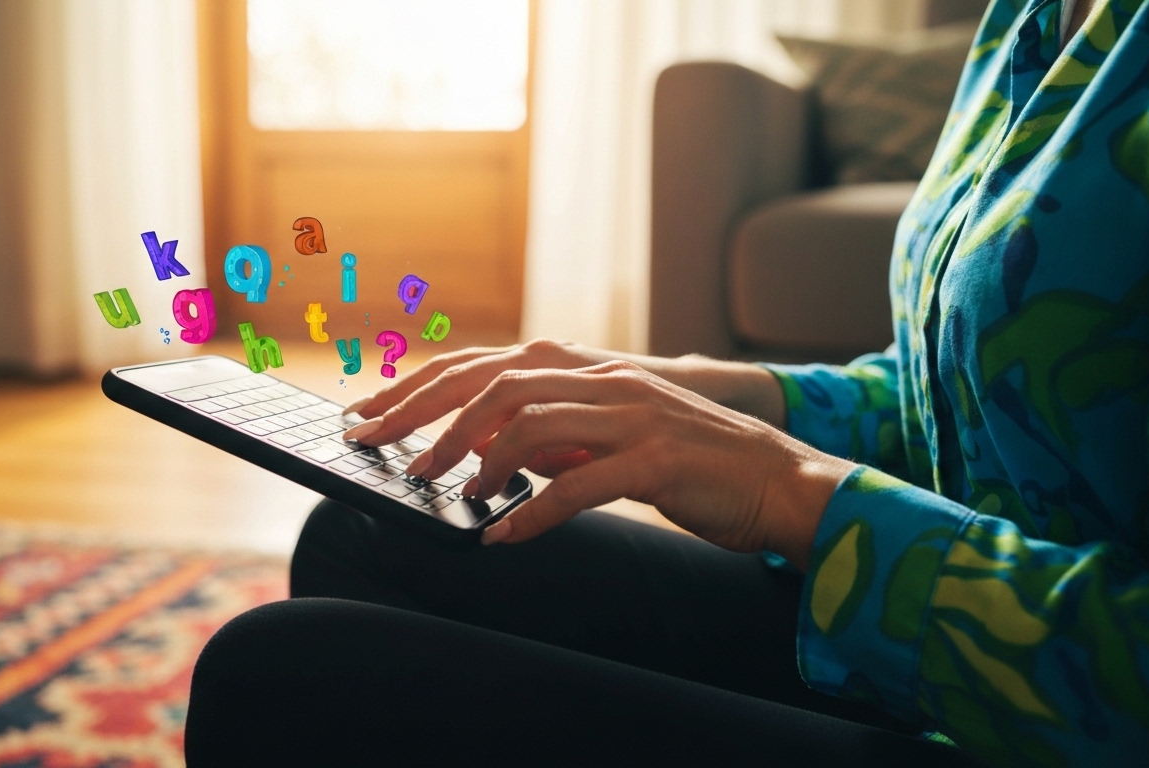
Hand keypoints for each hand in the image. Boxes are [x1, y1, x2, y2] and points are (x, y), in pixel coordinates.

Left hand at [347, 360, 853, 569]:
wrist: (778, 479)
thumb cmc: (691, 463)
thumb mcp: (611, 439)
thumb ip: (556, 436)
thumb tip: (490, 452)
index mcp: (587, 370)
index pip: (484, 365)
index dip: (420, 387)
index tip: (369, 413)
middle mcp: (604, 380)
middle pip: (493, 382)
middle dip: (427, 415)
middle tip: (383, 450)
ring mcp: (632, 415)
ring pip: (530, 422)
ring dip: (476, 460)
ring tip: (446, 491)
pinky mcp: (657, 460)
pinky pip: (580, 485)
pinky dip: (533, 513)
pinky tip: (505, 537)